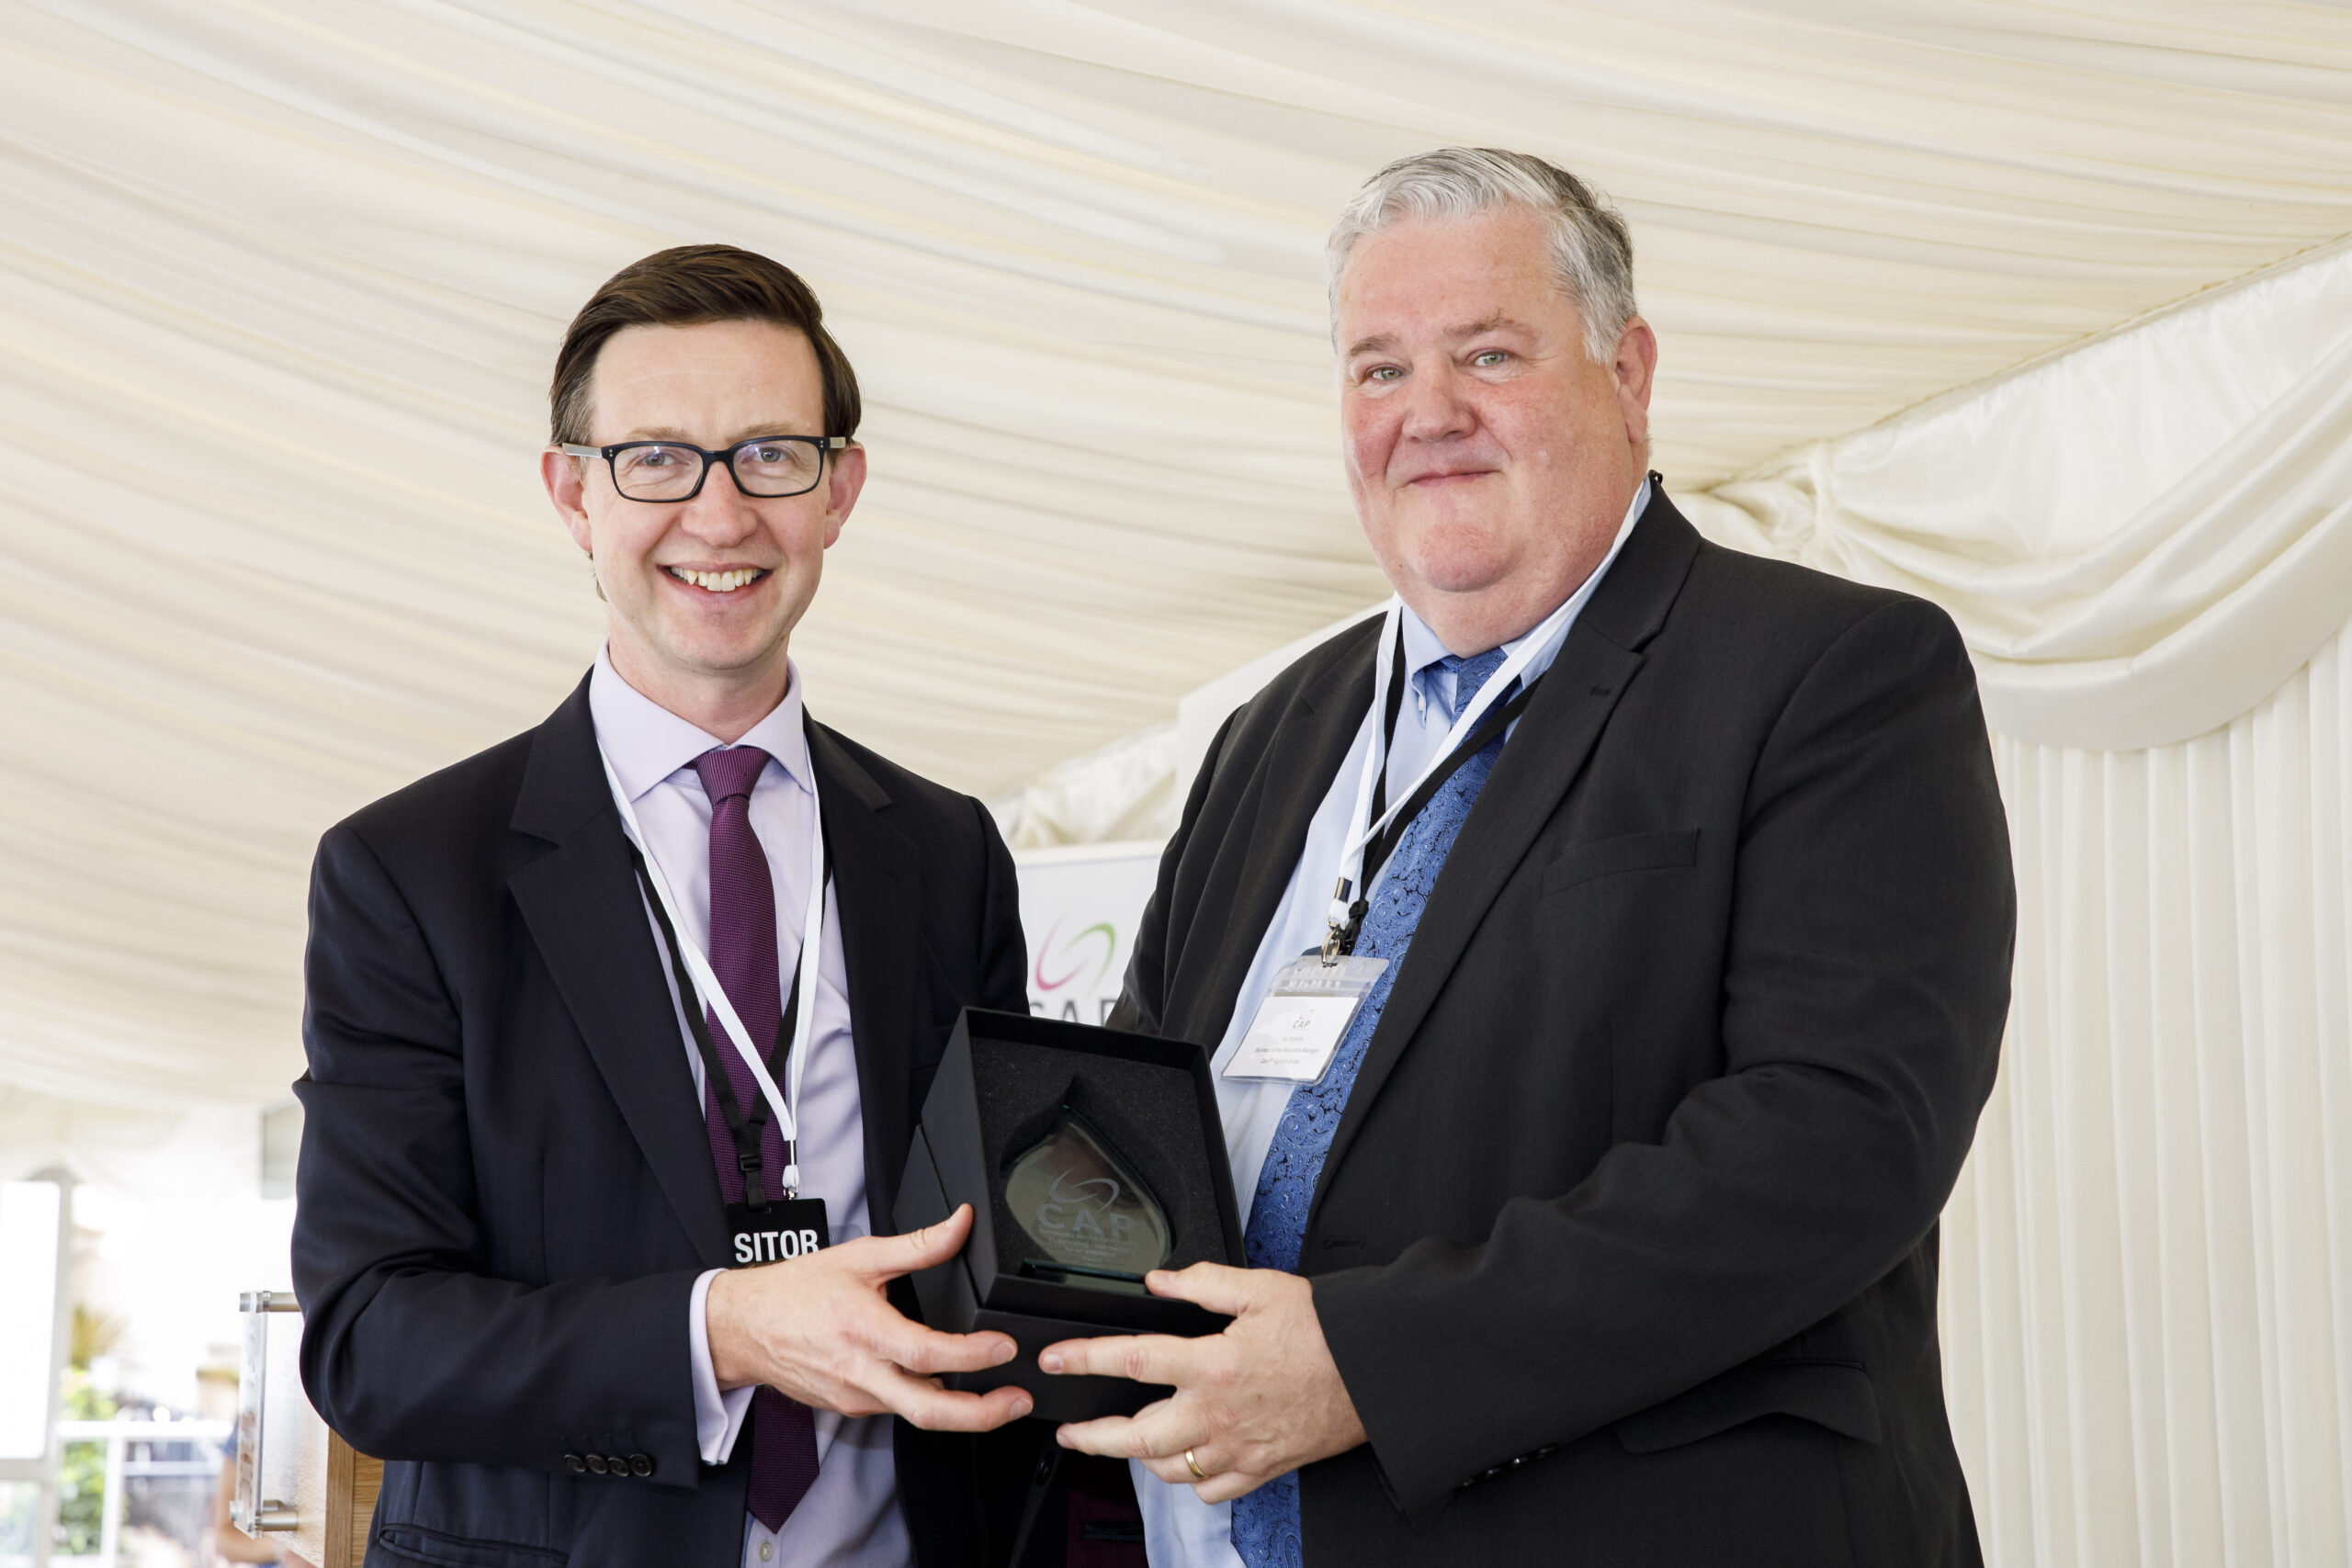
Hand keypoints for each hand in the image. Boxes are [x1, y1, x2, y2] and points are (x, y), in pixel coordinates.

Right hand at [705, 1204, 1030, 1430]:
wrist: (744, 1327)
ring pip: (915, 1415)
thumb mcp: (860, 1256)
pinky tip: (948, 1387)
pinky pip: (897, 1409)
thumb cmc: (796, 1292)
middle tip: (1016, 1401)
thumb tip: (960, 1224)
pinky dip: (928, 1402)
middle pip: (927, 1409)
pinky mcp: (851, 1407)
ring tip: (998, 1397)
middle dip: (980, 1414)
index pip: (926, 1353)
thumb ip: (918, 1244)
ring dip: (961, 1411)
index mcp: (863, 1329)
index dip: (972, 1355)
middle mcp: (860, 1371)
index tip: (1004, 1348)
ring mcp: (855, 1396)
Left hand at [1041, 1263, 1366, 1501]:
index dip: (1084, 1359)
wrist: (1374, 1373)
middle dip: (1092, 1437)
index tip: (1056, 1360)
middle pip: (1134, 1437)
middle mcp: (1217, 1413)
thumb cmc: (1325, 1332)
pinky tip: (1182, 1462)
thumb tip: (1160, 1280)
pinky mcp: (1259, 1469)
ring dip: (1137, 1458)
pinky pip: (1210, 1489)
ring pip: (1168, 1469)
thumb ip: (1204, 1282)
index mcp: (1213, 1364)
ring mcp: (1237, 1448)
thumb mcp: (1263, 1288)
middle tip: (1070, 1430)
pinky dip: (1190, 1479)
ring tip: (1121, 1444)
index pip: (1131, 1361)